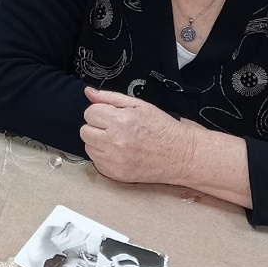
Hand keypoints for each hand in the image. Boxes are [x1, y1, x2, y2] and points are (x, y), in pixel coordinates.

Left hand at [79, 87, 197, 185]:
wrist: (182, 155)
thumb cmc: (163, 129)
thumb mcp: (139, 105)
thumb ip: (110, 98)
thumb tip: (88, 92)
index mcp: (121, 121)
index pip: (89, 113)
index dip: (100, 112)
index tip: (111, 115)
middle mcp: (116, 142)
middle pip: (85, 130)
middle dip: (97, 127)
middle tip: (114, 128)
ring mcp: (115, 161)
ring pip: (88, 147)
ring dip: (98, 142)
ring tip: (118, 140)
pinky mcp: (116, 174)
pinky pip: (96, 162)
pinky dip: (104, 157)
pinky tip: (119, 153)